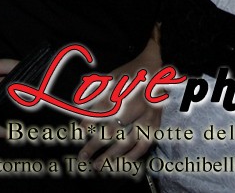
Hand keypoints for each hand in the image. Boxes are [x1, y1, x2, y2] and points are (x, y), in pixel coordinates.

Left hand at [78, 40, 163, 167]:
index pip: (101, 111)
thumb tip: (80, 119)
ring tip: (98, 166)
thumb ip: (95, 97)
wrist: (154, 68)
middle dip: (95, 145)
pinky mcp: (156, 122)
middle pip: (112, 128)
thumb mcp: (109, 79)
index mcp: (122, 89)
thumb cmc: (128, 74)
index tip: (78, 135)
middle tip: (82, 157)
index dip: (88, 124)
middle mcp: (135, 103)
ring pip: (128, 140)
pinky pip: (145, 143)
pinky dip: (132, 155)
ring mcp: (147, 114)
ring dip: (111, 155)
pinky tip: (120, 164)